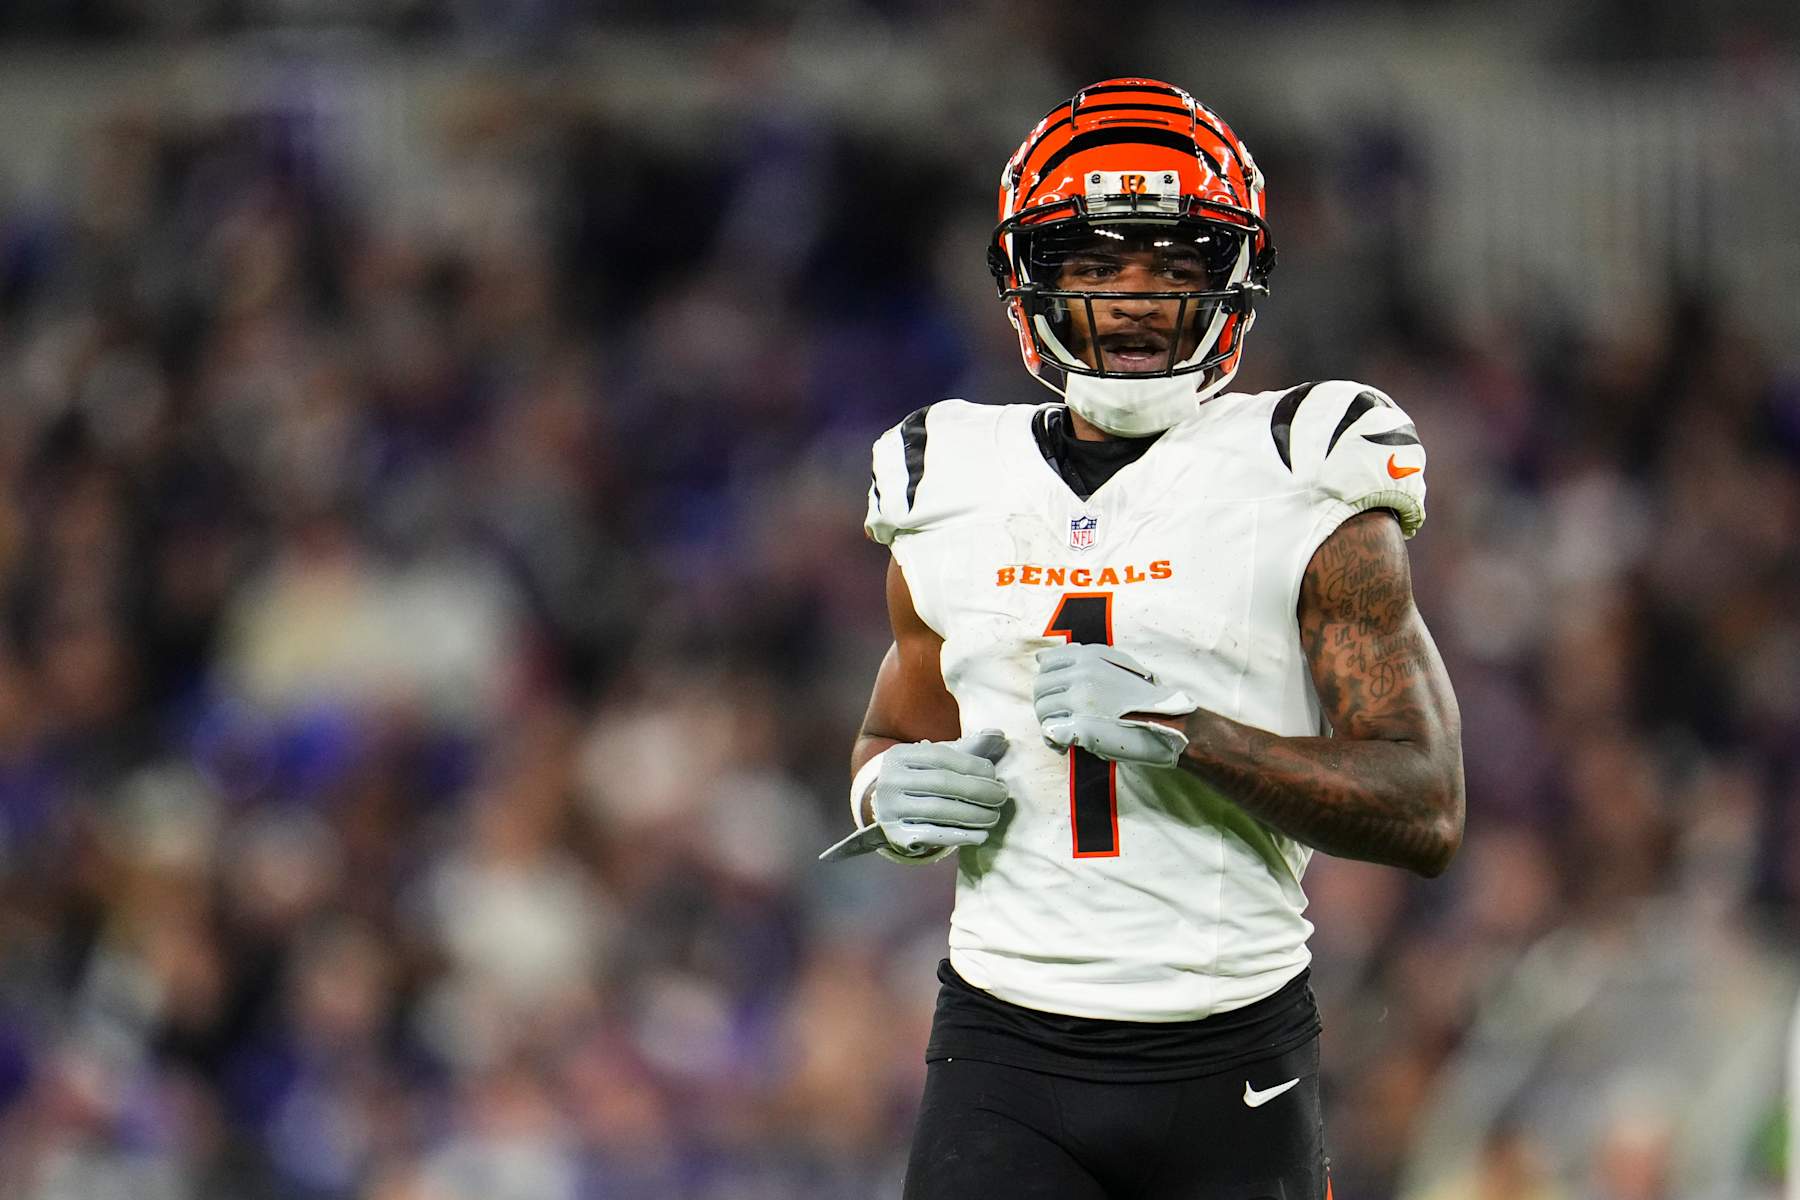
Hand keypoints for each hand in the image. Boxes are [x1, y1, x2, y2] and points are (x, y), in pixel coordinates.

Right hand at [819, 730, 1010, 860]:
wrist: (888, 811)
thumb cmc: (922, 780)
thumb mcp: (937, 761)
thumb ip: (968, 748)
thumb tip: (998, 734)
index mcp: (899, 755)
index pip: (941, 756)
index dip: (972, 765)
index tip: (995, 775)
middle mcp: (889, 780)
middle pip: (942, 783)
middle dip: (978, 790)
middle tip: (1001, 797)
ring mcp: (890, 810)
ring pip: (939, 810)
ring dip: (974, 814)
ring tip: (994, 816)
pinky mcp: (896, 835)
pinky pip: (933, 835)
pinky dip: (961, 835)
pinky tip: (981, 835)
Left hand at [1032, 644, 1194, 767]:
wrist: (1170, 723)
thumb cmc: (1143, 699)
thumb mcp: (1114, 665)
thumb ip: (1079, 660)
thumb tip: (1039, 658)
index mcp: (1089, 657)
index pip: (1047, 663)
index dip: (1049, 683)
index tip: (1061, 696)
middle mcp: (1082, 674)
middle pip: (1040, 688)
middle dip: (1046, 706)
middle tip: (1063, 720)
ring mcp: (1081, 699)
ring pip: (1043, 710)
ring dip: (1049, 724)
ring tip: (1066, 735)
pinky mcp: (1082, 725)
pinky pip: (1050, 731)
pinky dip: (1053, 741)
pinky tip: (1066, 746)